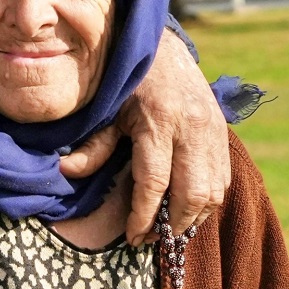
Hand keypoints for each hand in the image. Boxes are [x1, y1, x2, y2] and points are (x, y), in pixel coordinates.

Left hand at [58, 31, 230, 245]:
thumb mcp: (107, 109)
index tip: (132, 238)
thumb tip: (65, 172)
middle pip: (191, 193)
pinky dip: (207, 203)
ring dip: (193, 219)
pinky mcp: (223, 133)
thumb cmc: (128, 82)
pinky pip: (223, 180)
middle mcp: (192, 127)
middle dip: (171, 225)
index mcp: (158, 120)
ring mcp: (213, 131)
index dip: (144, 215)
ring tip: (168, 230)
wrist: (163, 49)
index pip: (154, 182)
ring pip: (212, 192)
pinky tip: (187, 211)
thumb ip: (93, 144)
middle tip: (150, 240)